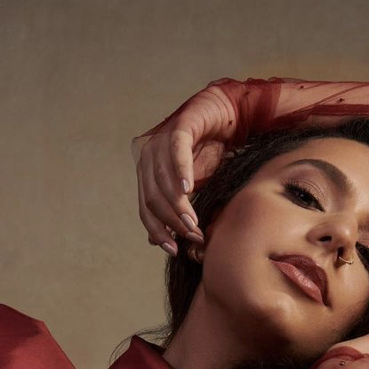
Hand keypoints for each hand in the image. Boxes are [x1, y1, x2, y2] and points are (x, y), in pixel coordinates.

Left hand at [133, 84, 238, 255]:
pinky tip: (189, 189)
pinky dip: (182, 172)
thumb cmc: (206, 155)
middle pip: (153, 200)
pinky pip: (177, 153)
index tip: (174, 250)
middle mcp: (148, 159)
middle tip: (193, 236)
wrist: (223, 118)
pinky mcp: (179, 127)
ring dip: (179, 207)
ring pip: (164, 182)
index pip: (145, 211)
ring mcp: (160, 143)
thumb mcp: (190, 190)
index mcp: (147, 176)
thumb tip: (154, 241)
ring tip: (194, 224)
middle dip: (172, 223)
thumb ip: (173, 211)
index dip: (158, 232)